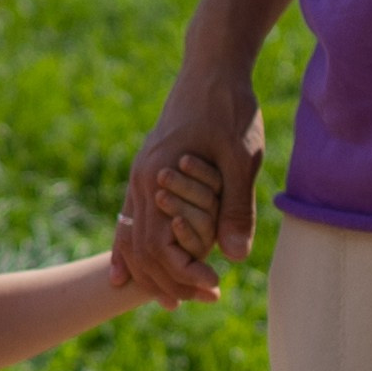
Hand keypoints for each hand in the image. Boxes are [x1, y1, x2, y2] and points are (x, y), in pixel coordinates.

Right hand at [113, 69, 262, 302]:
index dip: (183, 275)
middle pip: (141, 249)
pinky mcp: (147, 171)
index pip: (160, 246)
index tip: (212, 289)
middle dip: (166, 282)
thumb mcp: (242, 157)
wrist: (212, 67)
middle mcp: (141, 180)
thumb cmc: (230, 108)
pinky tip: (129, 273)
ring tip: (169, 300)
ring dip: (148, 272)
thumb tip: (235, 256)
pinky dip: (129, 249)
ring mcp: (140, 175)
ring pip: (131, 237)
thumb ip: (236, 207)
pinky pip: (130, 220)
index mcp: (158, 177)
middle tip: (196, 303)